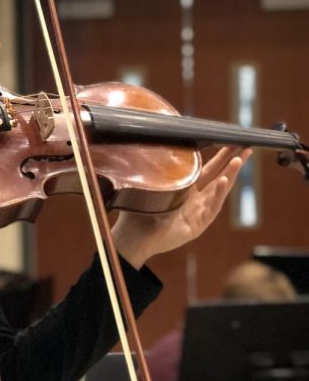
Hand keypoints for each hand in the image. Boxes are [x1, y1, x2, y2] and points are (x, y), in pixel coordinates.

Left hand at [111, 147, 252, 268]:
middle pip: (218, 176)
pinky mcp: (197, 226)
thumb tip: (154, 143)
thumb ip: (156, 171)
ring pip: (218, 191)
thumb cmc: (138, 213)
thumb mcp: (149, 188)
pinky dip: (217, 195)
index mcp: (185, 189)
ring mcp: (198, 213)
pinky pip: (211, 208)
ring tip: (238, 160)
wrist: (133, 238)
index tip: (232, 141)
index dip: (220, 156)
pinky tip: (223, 181)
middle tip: (247, 146)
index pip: (207, 169)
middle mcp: (195, 200)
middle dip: (233, 161)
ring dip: (229, 175)